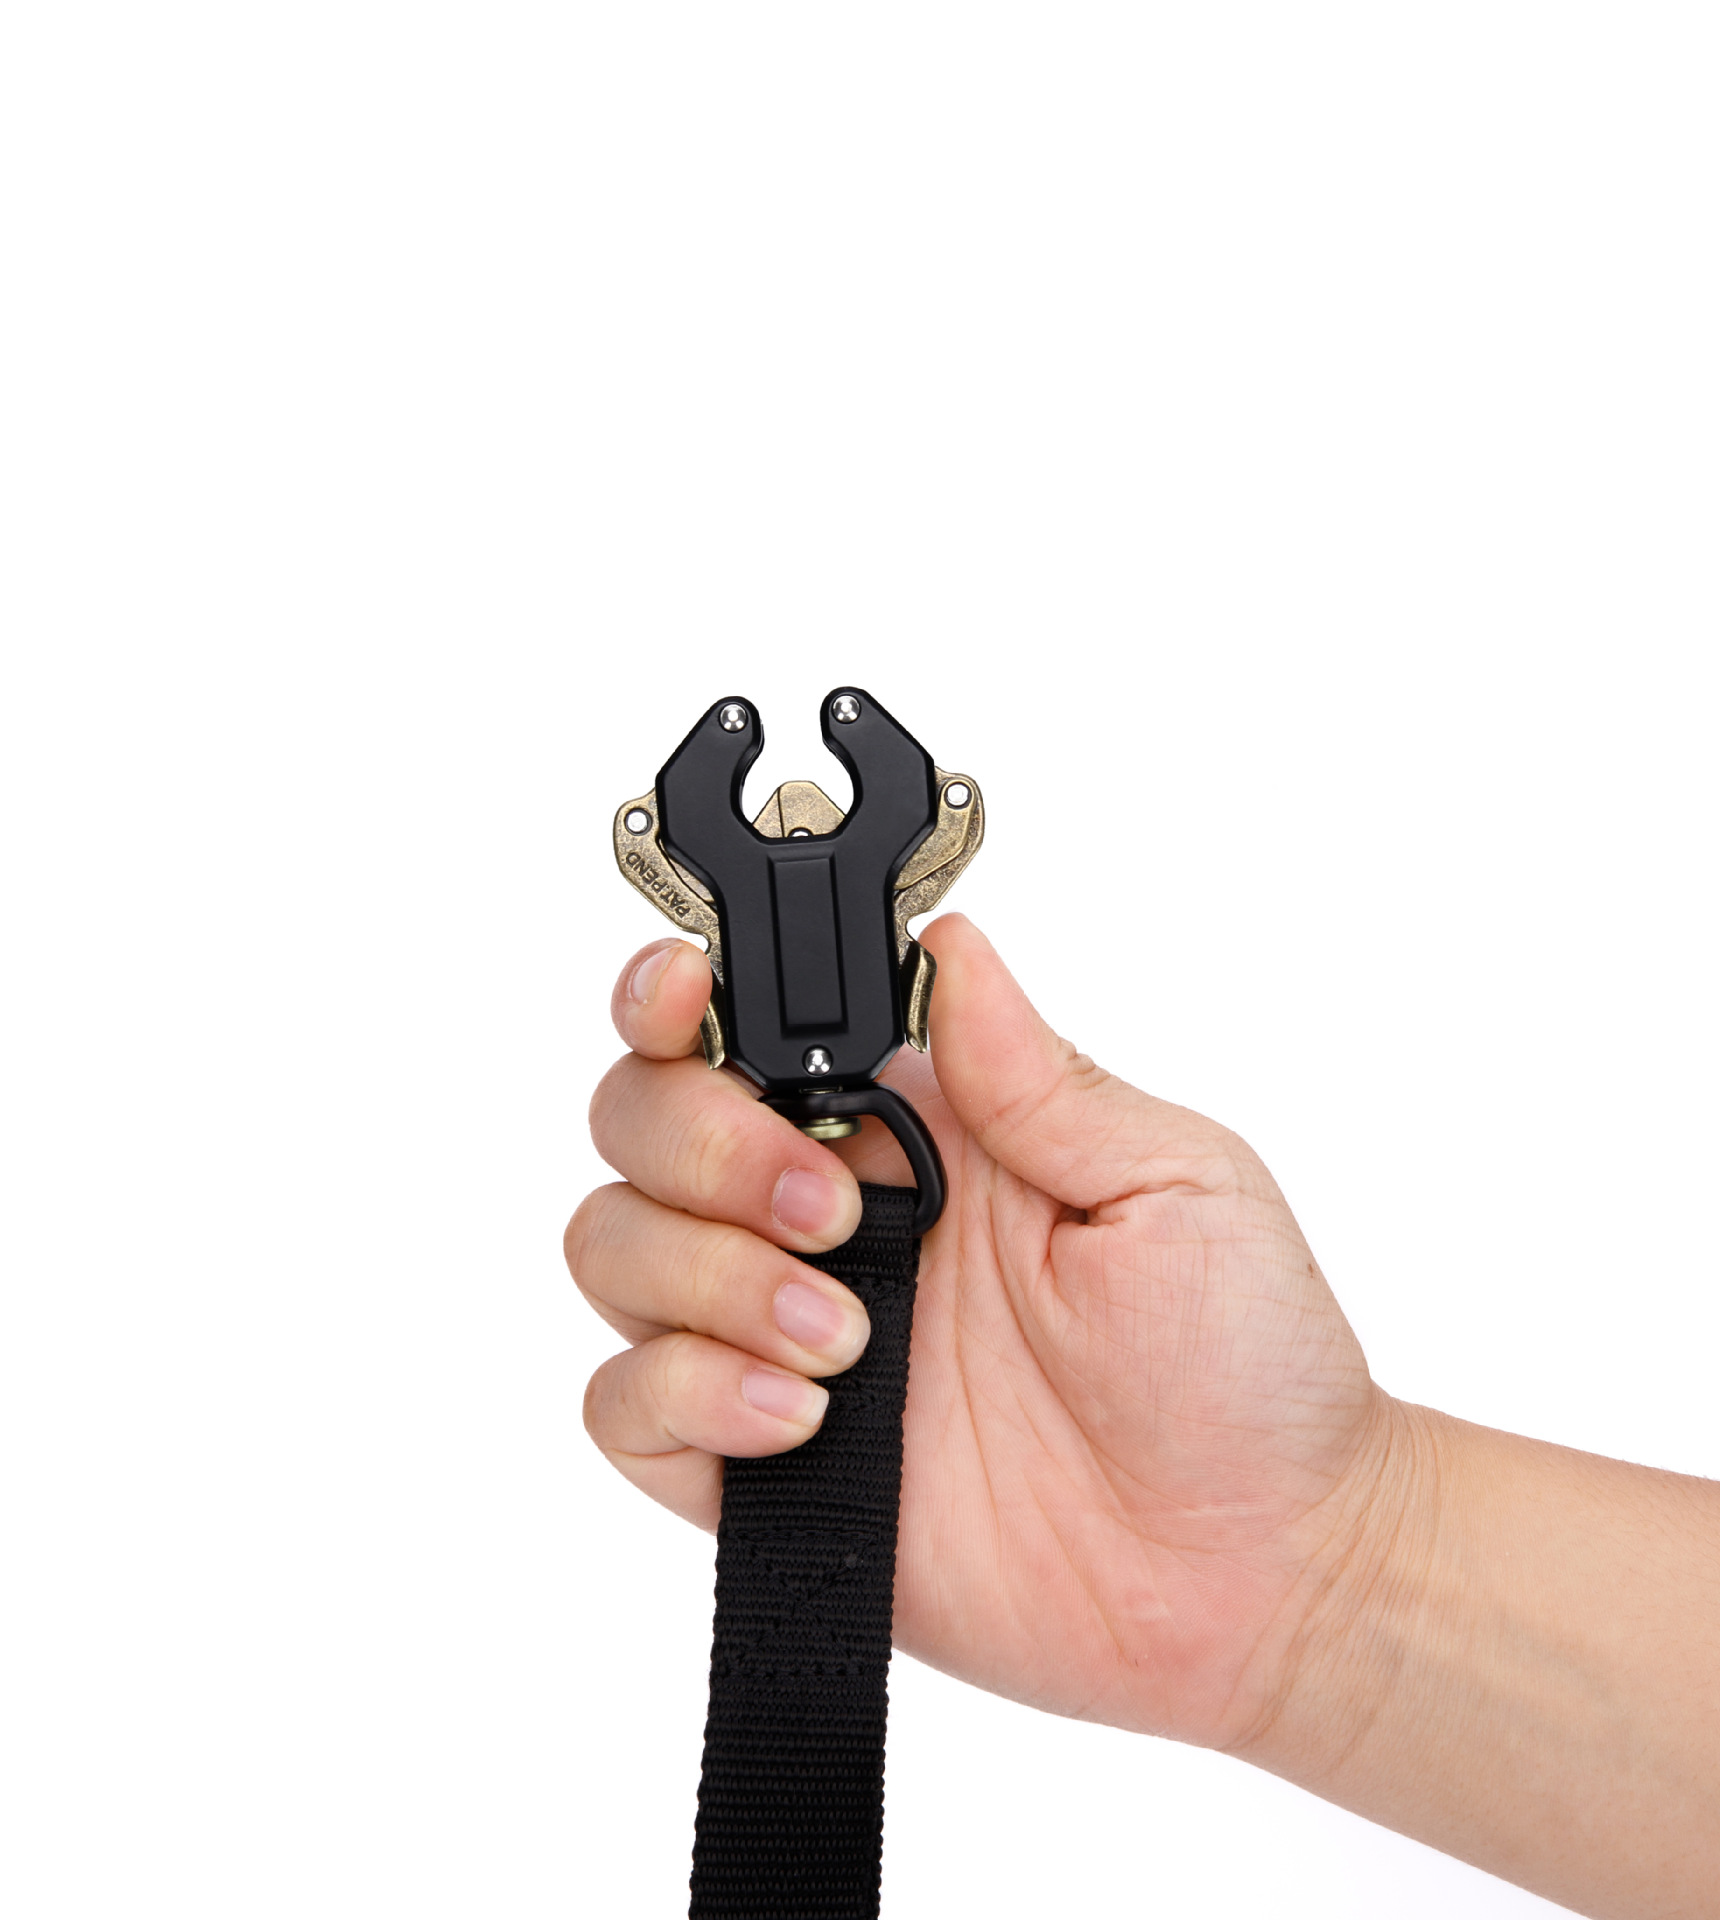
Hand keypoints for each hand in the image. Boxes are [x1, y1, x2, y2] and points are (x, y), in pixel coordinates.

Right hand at [568, 913, 1398, 1753]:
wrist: (1255, 1576)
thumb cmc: (1243, 1369)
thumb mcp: (1172, 1183)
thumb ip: (1038, 1075)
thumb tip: (952, 945)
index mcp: (915, 1127)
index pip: (741, 1024)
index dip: (674, 995)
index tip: (684, 994)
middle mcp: (828, 1217)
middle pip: (640, 1119)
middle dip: (702, 1145)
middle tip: (832, 1210)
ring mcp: (780, 1340)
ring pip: (612, 1248)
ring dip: (703, 1275)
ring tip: (843, 1339)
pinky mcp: (757, 1468)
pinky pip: (624, 1405)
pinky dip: (684, 1396)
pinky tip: (805, 1420)